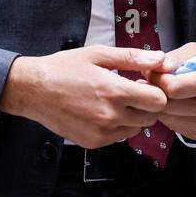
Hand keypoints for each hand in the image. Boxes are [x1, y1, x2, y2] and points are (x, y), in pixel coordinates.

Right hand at [0, 45, 167, 148]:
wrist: (34, 90)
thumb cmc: (64, 68)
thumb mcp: (98, 54)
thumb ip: (133, 57)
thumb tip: (161, 59)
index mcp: (115, 91)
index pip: (158, 101)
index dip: (155, 90)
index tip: (144, 83)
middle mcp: (111, 116)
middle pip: (151, 117)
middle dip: (146, 104)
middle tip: (130, 91)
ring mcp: (102, 132)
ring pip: (136, 129)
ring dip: (133, 117)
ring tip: (114, 101)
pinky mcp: (93, 142)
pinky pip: (119, 137)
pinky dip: (117, 126)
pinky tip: (102, 111)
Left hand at [146, 42, 195, 140]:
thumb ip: (175, 58)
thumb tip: (154, 68)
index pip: (173, 88)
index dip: (158, 79)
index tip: (156, 72)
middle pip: (168, 105)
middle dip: (156, 92)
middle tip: (154, 81)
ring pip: (167, 118)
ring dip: (160, 104)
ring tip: (166, 90)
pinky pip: (174, 126)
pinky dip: (169, 114)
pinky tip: (176, 102)